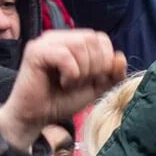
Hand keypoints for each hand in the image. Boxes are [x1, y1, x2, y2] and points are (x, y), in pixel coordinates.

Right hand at [0, 30, 126, 145]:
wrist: (36, 117)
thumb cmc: (61, 100)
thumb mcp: (94, 88)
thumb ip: (110, 74)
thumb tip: (120, 57)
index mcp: (71, 41)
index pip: (100, 38)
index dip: (105, 59)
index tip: (94, 79)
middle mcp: (58, 37)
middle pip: (92, 39)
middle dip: (95, 65)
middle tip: (81, 83)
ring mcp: (45, 42)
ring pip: (80, 45)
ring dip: (82, 71)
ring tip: (70, 84)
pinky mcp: (36, 52)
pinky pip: (65, 55)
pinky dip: (71, 73)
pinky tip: (63, 83)